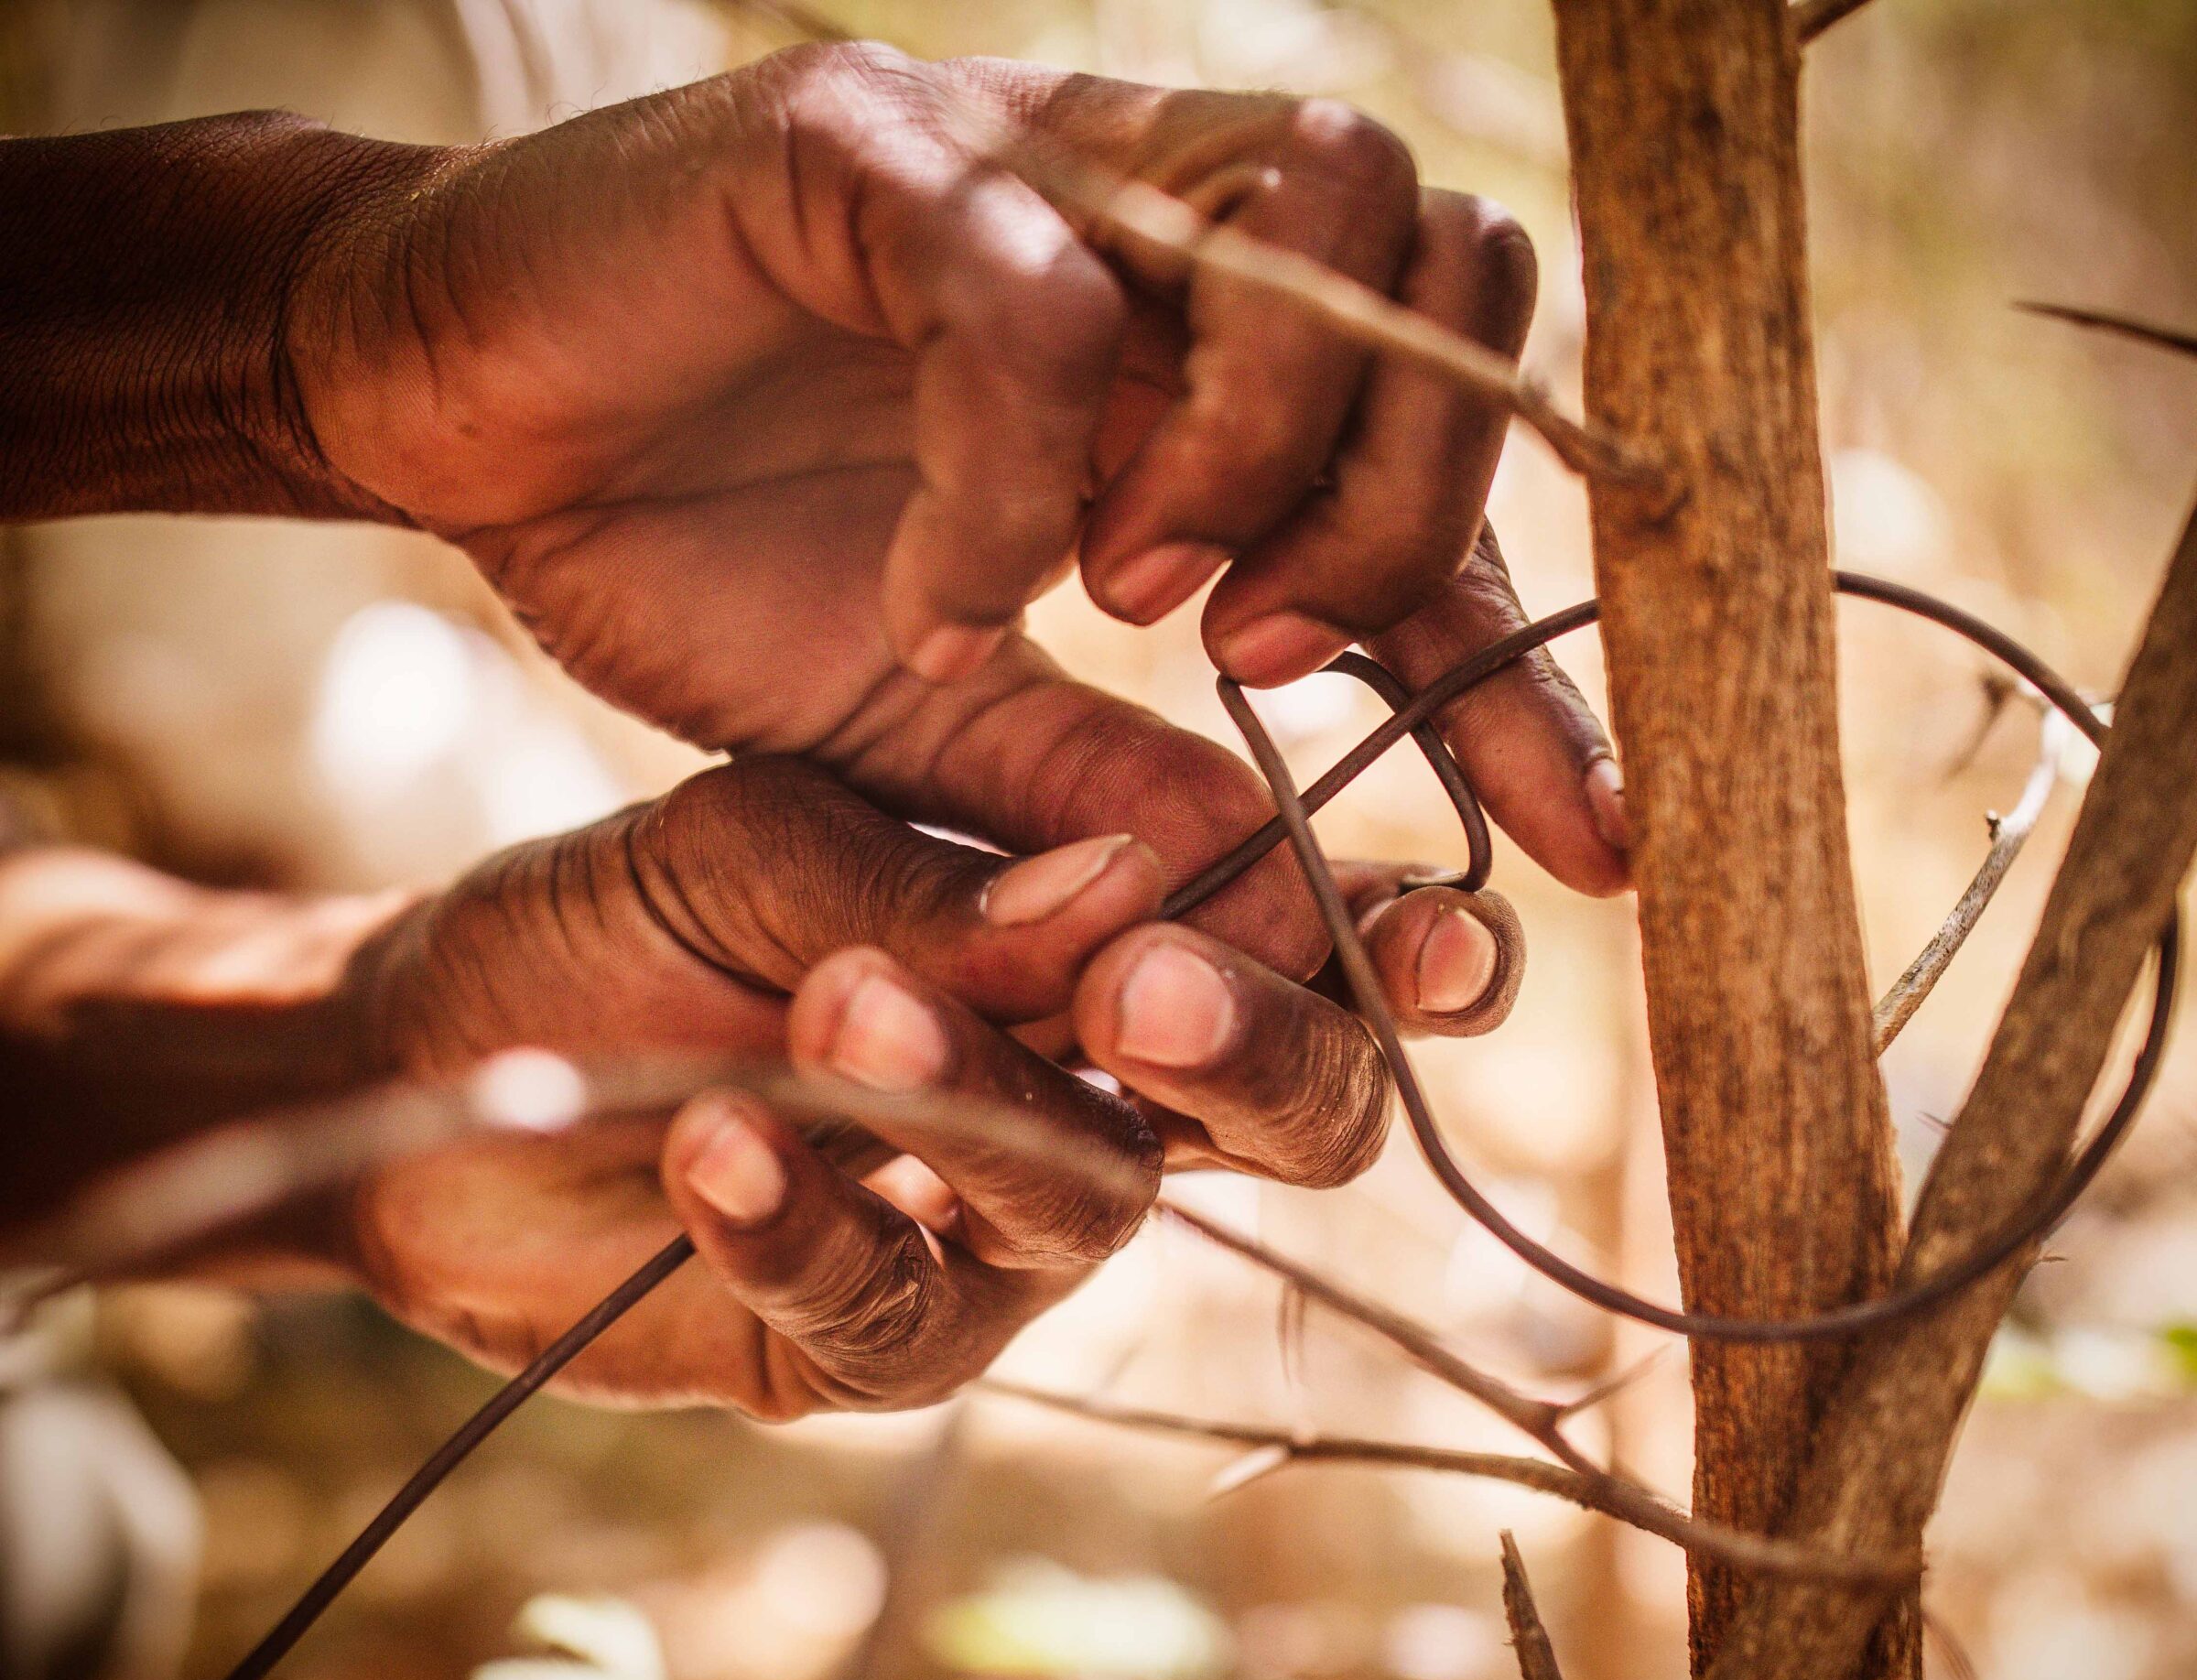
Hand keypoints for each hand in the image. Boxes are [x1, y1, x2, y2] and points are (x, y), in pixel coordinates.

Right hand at [288, 44, 1628, 899]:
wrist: (461, 405)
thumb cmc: (694, 538)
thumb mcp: (924, 712)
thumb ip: (1094, 779)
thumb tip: (1263, 878)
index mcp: (1199, 372)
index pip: (1443, 493)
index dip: (1533, 670)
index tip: (1593, 850)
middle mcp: (1161, 241)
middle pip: (1454, 296)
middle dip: (1409, 523)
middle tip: (1269, 668)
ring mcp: (1041, 167)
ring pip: (1316, 212)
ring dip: (1264, 447)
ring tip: (1149, 604)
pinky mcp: (885, 141)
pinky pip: (1039, 289)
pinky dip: (1021, 468)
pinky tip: (953, 585)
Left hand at [337, 755, 1529, 1417]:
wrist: (435, 1058)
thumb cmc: (633, 915)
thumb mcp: (768, 835)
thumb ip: (950, 874)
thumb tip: (1142, 882)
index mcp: (1119, 940)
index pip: (1322, 950)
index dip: (1410, 952)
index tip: (1428, 936)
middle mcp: (1102, 1092)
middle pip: (1301, 1113)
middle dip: (1259, 1049)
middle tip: (1146, 989)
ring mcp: (1001, 1229)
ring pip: (1103, 1204)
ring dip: (986, 1100)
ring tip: (841, 1007)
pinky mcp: (878, 1340)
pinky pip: (896, 1303)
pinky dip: (809, 1216)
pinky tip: (717, 1135)